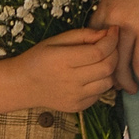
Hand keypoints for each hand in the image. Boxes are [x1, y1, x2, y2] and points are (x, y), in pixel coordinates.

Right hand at [10, 27, 124, 111]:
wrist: (24, 85)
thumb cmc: (39, 58)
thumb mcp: (56, 40)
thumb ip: (82, 35)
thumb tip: (107, 33)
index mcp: (62, 61)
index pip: (98, 52)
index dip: (111, 40)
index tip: (113, 31)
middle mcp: (70, 81)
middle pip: (107, 67)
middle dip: (115, 53)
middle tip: (111, 45)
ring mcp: (75, 97)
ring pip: (108, 82)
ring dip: (110, 69)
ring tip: (102, 60)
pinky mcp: (78, 106)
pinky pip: (100, 93)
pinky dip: (101, 82)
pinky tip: (92, 74)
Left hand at [92, 0, 138, 90]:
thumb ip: (121, 4)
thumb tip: (123, 21)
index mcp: (106, 3)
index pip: (92, 37)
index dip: (96, 55)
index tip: (102, 66)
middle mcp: (112, 16)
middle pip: (103, 53)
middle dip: (107, 72)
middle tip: (112, 85)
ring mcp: (129, 24)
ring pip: (120, 62)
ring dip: (125, 80)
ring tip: (130, 90)